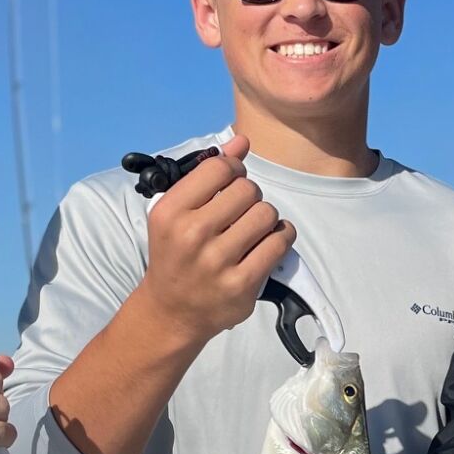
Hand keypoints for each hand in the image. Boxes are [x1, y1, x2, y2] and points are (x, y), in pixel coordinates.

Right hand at [136, 133, 295, 346]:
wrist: (171, 311)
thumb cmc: (176, 254)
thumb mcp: (178, 212)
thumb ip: (208, 174)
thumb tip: (241, 142)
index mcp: (171, 211)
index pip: (219, 168)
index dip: (234, 170)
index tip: (231, 184)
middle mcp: (192, 235)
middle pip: (248, 190)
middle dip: (250, 196)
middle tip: (241, 212)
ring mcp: (218, 262)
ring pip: (267, 214)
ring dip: (266, 218)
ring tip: (253, 229)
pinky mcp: (242, 284)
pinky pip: (279, 243)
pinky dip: (281, 237)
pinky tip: (268, 241)